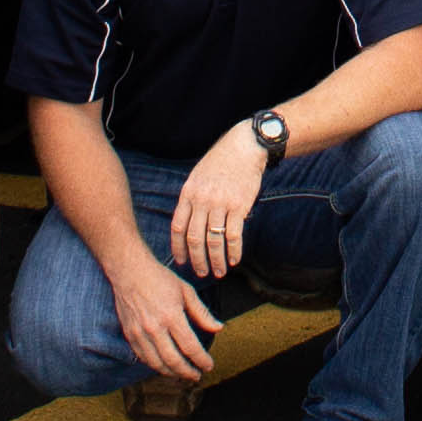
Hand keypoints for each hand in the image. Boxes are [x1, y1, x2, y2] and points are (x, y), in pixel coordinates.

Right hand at [110, 253, 224, 383]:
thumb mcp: (186, 291)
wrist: (129, 271)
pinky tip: (165, 366)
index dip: (201, 360)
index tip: (209, 365)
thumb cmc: (160, 279)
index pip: (190, 347)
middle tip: (197, 376)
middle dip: (188, 372)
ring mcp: (140, 333)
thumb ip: (202, 313)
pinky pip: (143, 357)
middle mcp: (154, 328)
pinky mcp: (130, 334)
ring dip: (172, 373)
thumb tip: (218, 328)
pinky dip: (155, 365)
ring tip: (182, 375)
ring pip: (157, 363)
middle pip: (173, 360)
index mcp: (171, 316)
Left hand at [166, 125, 269, 280]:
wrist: (243, 147)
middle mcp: (201, 200)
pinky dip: (233, 251)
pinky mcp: (239, 206)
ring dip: (216, 260)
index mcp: (188, 194)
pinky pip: (233, 235)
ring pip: (214, 240)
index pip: (178, 227)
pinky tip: (234, 260)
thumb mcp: (197, 177)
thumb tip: (187, 224)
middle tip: (201, 273)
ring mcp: (220, 204)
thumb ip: (191, 199)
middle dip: (197, 260)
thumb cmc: (220, 163)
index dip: (178, 248)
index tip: (181, 262)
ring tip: (218, 272)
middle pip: (194, 238)